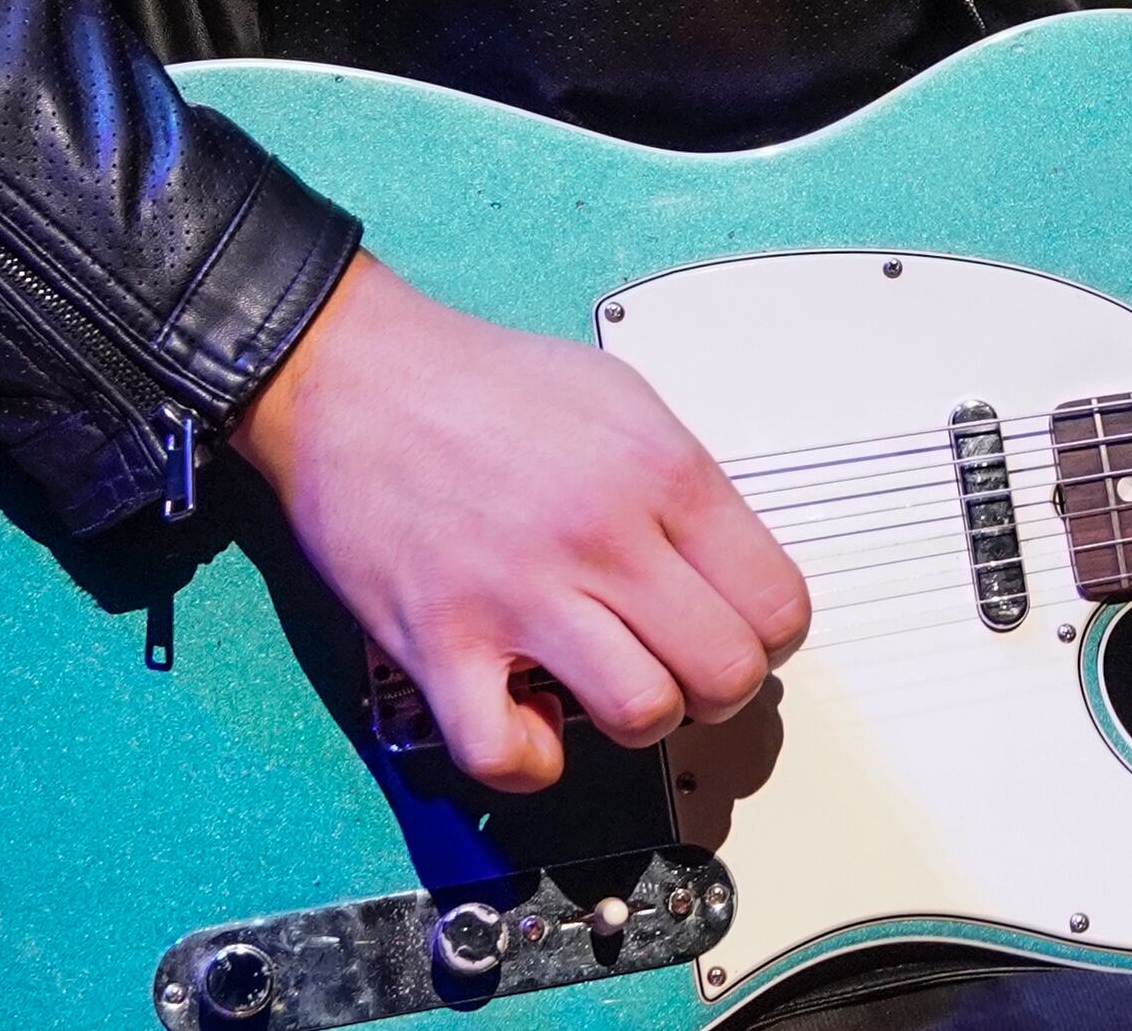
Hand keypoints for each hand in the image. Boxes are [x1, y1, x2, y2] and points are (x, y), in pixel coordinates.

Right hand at [228, 253, 811, 790]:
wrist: (352, 373)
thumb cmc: (479, 383)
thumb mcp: (623, 399)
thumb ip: (683, 487)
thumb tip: (725, 563)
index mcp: (662, 473)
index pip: (779, 605)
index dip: (764, 634)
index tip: (732, 628)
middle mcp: (603, 536)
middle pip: (727, 672)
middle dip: (714, 688)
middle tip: (676, 664)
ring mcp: (521, 595)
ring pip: (643, 716)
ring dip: (634, 719)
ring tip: (604, 682)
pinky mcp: (440, 641)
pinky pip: (507, 752)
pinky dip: (528, 758)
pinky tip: (527, 716)